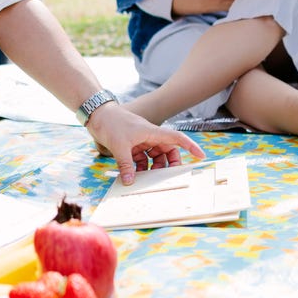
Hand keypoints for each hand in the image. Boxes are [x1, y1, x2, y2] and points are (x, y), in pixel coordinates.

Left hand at [86, 103, 204, 184]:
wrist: (96, 114)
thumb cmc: (111, 124)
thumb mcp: (119, 146)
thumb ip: (126, 166)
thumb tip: (130, 182)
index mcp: (152, 132)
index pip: (176, 138)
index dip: (190, 146)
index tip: (201, 156)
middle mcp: (149, 136)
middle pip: (167, 151)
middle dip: (169, 164)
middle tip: (166, 178)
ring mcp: (140, 140)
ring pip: (154, 156)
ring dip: (153, 168)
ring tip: (148, 180)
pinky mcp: (131, 145)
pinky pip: (141, 158)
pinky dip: (140, 167)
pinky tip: (134, 176)